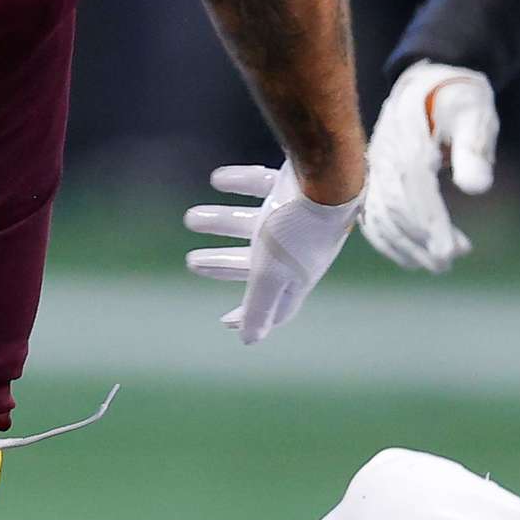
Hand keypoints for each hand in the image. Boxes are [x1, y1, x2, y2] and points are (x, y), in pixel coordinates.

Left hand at [186, 163, 356, 344]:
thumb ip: (259, 307)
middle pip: (254, 264)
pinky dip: (240, 182)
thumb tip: (248, 342)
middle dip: (222, 264)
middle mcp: (296, 248)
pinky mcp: (294, 186)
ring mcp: (295, 217)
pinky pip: (262, 185)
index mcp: (294, 275)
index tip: (224, 320)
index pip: (274, 306)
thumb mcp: (271, 274)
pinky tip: (217, 179)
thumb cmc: (297, 231)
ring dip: (221, 222)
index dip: (250, 316)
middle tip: (191, 262)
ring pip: (253, 223)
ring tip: (190, 218)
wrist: (328, 177)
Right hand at [360, 62, 496, 272]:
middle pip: (396, 204)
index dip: (430, 219)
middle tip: (447, 263)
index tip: (447, 251)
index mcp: (410, 133)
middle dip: (420, 239)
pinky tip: (411, 259)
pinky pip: (372, 216)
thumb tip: (478, 189)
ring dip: (405, 246)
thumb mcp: (475, 114)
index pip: (415, 182)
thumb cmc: (457, 100)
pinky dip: (388, 242)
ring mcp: (374, 167)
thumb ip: (474, 149)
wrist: (425, 82)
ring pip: (381, 214)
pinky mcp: (372, 179)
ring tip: (436, 265)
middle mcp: (385, 153)